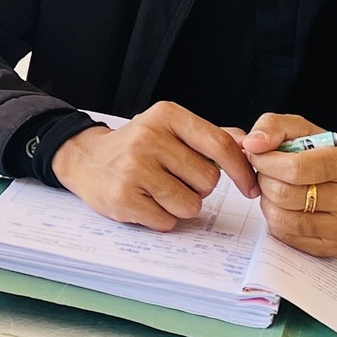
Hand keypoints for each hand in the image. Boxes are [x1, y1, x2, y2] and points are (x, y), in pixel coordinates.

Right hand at [49, 102, 255, 229]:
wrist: (85, 158)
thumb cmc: (138, 146)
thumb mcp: (170, 129)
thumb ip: (210, 136)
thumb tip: (251, 144)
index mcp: (166, 115)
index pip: (219, 144)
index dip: (242, 170)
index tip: (251, 188)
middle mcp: (149, 137)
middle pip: (208, 181)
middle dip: (199, 188)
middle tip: (175, 180)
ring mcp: (133, 168)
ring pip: (190, 205)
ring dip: (181, 206)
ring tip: (159, 192)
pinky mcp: (122, 197)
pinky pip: (166, 221)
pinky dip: (161, 219)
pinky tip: (145, 202)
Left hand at [242, 114, 336, 256]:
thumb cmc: (328, 156)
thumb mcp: (306, 131)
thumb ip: (275, 127)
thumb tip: (252, 143)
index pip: (296, 168)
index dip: (267, 162)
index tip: (258, 155)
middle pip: (284, 194)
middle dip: (265, 180)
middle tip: (267, 173)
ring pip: (280, 218)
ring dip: (267, 200)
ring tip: (277, 188)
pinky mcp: (330, 247)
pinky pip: (284, 235)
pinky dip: (276, 219)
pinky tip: (286, 206)